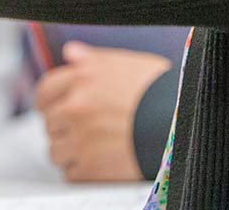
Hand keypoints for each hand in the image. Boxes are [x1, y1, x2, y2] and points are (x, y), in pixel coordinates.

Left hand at [34, 43, 172, 182]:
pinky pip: (71, 173)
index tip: (55, 109)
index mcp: (83, 77)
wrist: (182, 124)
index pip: (46, 90)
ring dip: (71, 152)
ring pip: (56, 151)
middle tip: (87, 131)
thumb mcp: (129, 64)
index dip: (50, 102)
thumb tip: (72, 54)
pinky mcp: (90, 167)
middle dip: (64, 128)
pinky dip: (83, 172)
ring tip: (96, 148)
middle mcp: (77, 106)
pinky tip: (103, 162)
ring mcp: (81, 138)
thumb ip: (94, 60)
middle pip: (50, 123)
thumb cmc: (163, 92)